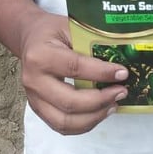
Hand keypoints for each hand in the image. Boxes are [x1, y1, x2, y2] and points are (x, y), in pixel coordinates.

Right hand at [19, 11, 128, 134]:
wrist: (30, 39)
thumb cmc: (53, 32)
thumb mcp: (70, 27)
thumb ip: (90, 43)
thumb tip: (119, 61)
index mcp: (41, 55)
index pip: (75, 68)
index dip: (101, 73)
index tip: (122, 73)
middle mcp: (33, 80)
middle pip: (69, 102)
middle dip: (100, 100)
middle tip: (121, 92)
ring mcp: (34, 98)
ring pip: (65, 121)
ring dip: (94, 116)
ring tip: (113, 104)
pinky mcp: (38, 109)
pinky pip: (62, 126)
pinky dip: (84, 124)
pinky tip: (100, 112)